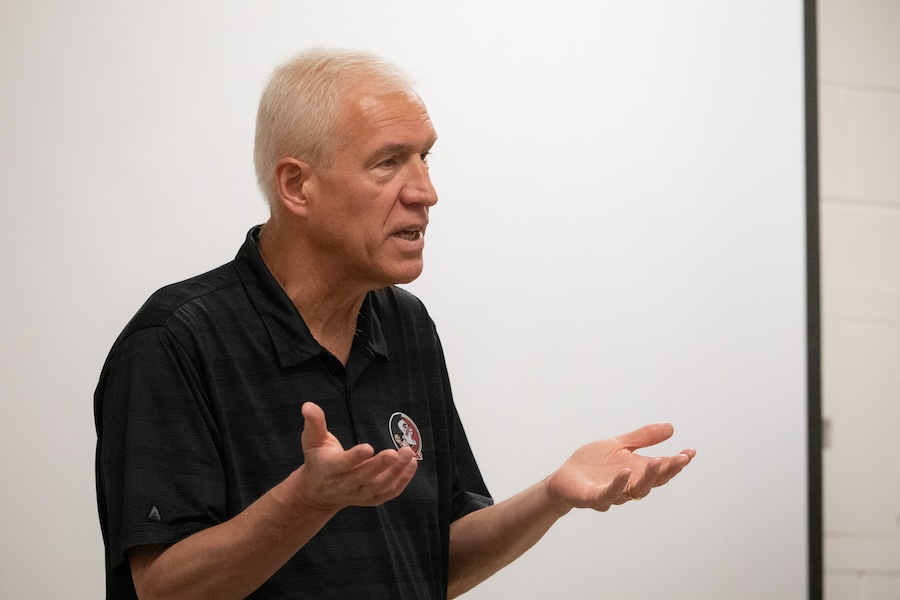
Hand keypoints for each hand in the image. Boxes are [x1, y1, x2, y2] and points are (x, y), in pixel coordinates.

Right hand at [291, 402, 417, 511]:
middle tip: (398, 452)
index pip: (343, 464)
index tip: (369, 447)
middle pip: (364, 477)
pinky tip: (411, 465)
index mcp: (329, 468)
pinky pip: (387, 493)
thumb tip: (308, 405)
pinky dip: (401, 481)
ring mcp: (358, 494)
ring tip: (409, 454)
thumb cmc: (318, 459)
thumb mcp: (312, 440)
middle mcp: (344, 484)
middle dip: (381, 465)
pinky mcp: (370, 499)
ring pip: (379, 486)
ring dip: (396, 473)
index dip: (355, 457)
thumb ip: (314, 423)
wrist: (319, 492)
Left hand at [546, 423, 694, 512]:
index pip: (661, 470)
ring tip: (659, 461)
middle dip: (668, 471)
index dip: (676, 463)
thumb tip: (671, 427)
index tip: (690, 452)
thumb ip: (643, 438)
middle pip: (653, 482)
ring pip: (635, 490)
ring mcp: (612, 493)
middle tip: (681, 459)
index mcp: (636, 472)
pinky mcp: (593, 497)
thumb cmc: (592, 464)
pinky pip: (608, 494)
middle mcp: (628, 485)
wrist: (564, 478)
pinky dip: (618, 484)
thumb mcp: (619, 444)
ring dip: (649, 477)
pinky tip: (626, 471)